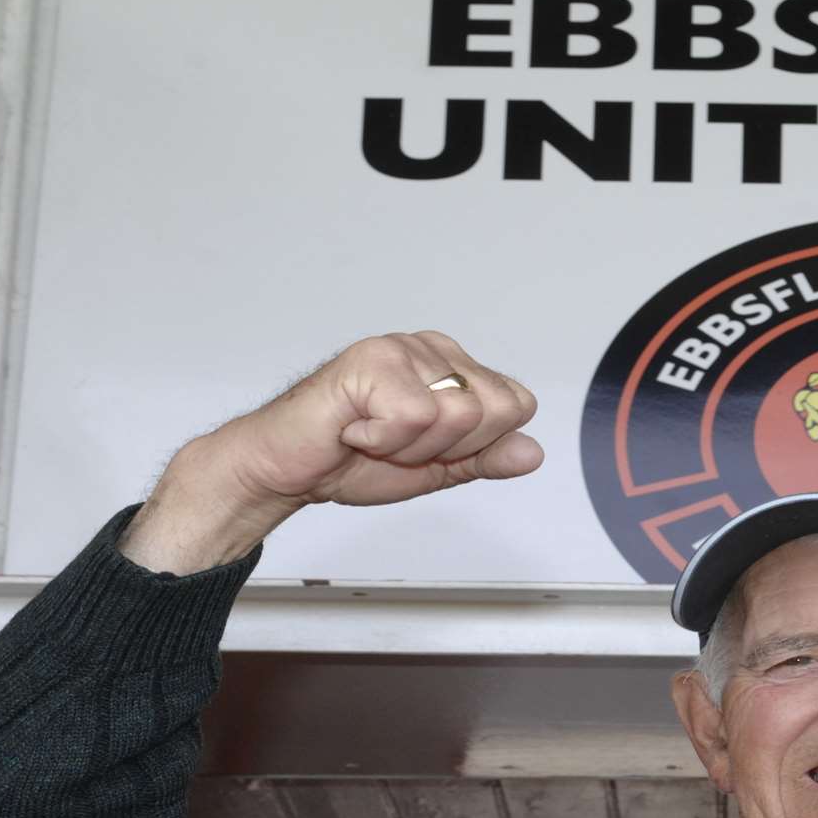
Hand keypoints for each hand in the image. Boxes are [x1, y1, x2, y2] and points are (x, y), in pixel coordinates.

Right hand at [119, 331, 541, 573]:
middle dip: (446, 448)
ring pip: (457, 415)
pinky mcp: (371, 359)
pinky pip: (414, 416)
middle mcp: (433, 348)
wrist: (286, 469)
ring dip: (410, 446)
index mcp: (455, 366)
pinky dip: (383, 441)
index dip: (475, 446)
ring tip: (373, 435)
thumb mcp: (435, 467)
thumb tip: (532, 453)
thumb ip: (484, 458)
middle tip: (395, 444)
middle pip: (495, 411)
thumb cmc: (351, 459)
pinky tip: (354, 430)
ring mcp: (403, 348)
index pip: (517, 407)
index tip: (426, 448)